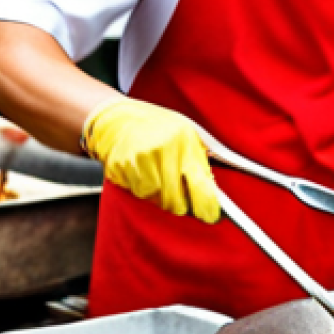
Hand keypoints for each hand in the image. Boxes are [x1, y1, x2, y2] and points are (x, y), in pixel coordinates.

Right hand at [83, 98, 219, 223]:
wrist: (117, 117)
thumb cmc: (158, 125)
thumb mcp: (187, 133)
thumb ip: (201, 159)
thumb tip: (216, 191)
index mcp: (184, 141)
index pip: (201, 184)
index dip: (208, 207)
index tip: (212, 216)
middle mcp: (163, 151)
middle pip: (177, 201)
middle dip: (182, 203)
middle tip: (182, 194)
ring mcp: (140, 160)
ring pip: (158, 200)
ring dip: (162, 197)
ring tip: (159, 175)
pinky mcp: (122, 169)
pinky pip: (139, 195)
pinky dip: (144, 191)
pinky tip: (143, 174)